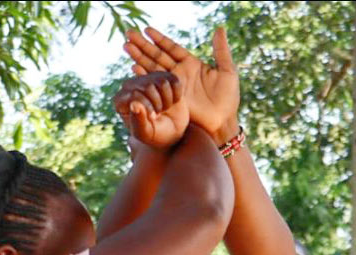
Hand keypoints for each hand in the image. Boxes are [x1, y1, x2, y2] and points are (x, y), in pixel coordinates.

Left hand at [113, 72, 188, 148]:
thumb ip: (138, 122)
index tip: (152, 118)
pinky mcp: (164, 76)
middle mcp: (131, 85)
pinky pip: (174, 81)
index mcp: (121, 100)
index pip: (135, 95)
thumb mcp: (146, 134)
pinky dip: (177, 94)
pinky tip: (171, 101)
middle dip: (159, 105)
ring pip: (162, 82)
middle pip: (149, 87)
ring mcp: (147, 78)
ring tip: (164, 108)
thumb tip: (134, 105)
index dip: (148, 107)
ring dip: (168, 100)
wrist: (171, 132)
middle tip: (158, 114)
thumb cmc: (155, 135)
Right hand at [125, 27, 238, 141]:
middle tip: (129, 34)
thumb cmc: (229, 99)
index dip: (159, 39)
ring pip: (153, 68)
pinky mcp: (171, 99)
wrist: (223, 123)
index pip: (172, 48)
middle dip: (143, 45)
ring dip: (139, 57)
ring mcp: (174, 86)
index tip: (146, 30)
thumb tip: (220, 28)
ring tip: (126, 46)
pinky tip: (134, 67)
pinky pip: (156, 85)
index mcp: (192, 64)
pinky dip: (145, 76)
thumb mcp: (228, 72)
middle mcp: (180, 73)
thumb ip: (221, 50)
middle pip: (158, 55)